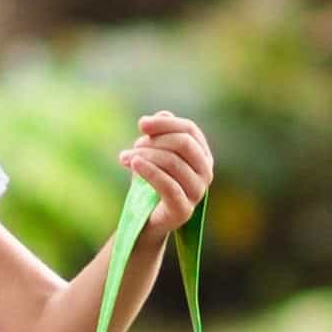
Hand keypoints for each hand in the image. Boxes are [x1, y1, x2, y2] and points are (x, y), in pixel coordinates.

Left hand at [118, 110, 215, 228]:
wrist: (146, 218)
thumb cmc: (152, 181)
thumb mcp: (154, 153)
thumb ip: (160, 133)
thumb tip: (163, 113)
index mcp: (202, 155)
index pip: (190, 129)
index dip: (165, 123)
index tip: (141, 124)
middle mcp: (206, 172)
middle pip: (183, 143)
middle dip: (155, 141)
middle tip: (133, 146)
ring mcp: (198, 192)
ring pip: (173, 162)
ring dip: (145, 155)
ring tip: (126, 157)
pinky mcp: (184, 209)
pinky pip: (167, 185)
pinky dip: (148, 171)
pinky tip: (133, 164)